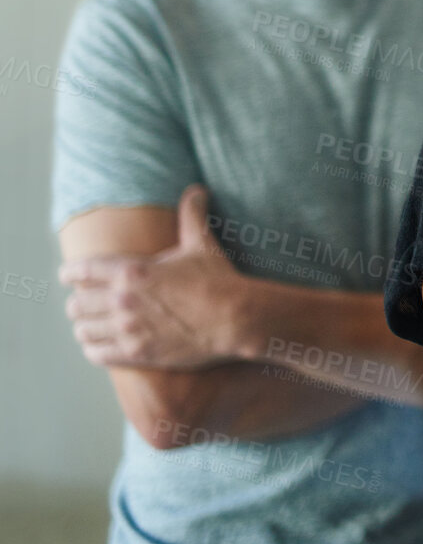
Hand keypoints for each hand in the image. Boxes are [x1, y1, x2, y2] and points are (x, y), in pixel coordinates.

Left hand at [60, 185, 248, 368]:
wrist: (235, 317)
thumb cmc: (218, 279)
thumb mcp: (202, 244)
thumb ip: (192, 215)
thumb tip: (197, 189)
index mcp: (132, 271)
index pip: (82, 271)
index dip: (70, 273)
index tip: (67, 275)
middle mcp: (123, 300)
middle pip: (77, 304)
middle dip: (79, 301)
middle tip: (84, 301)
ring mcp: (128, 329)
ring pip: (83, 330)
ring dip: (85, 326)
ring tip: (89, 324)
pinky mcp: (137, 352)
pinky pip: (97, 354)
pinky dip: (93, 348)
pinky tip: (99, 344)